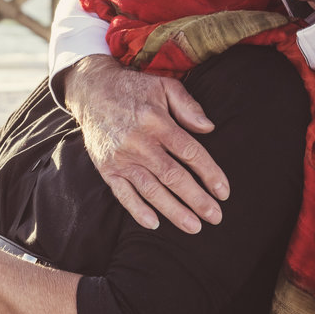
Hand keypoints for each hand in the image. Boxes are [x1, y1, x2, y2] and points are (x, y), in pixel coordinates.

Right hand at [63, 55, 226, 233]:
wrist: (91, 90)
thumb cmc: (133, 89)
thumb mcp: (164, 86)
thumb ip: (188, 106)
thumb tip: (209, 128)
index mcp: (157, 121)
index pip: (190, 152)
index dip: (210, 173)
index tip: (223, 191)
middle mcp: (139, 142)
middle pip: (173, 176)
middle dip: (197, 199)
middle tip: (215, 216)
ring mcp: (121, 158)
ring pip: (151, 189)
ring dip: (174, 211)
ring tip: (194, 227)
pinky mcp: (107, 168)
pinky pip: (122, 194)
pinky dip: (137, 210)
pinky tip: (154, 224)